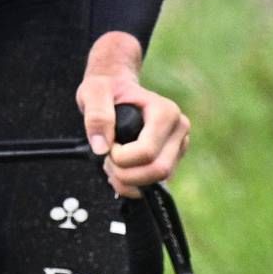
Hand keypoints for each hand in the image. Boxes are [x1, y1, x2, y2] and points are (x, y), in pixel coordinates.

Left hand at [77, 33, 189, 197]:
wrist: (115, 88)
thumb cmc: (107, 88)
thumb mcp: (94, 93)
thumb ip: (96, 116)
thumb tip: (102, 148)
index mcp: (166, 112)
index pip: (147, 152)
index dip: (120, 157)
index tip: (106, 144)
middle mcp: (178, 130)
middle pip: (158, 170)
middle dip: (125, 173)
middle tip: (107, 158)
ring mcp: (178, 146)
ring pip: (158, 180)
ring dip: (128, 180)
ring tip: (111, 162)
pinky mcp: (172, 159)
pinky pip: (156, 184)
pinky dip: (133, 184)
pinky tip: (119, 170)